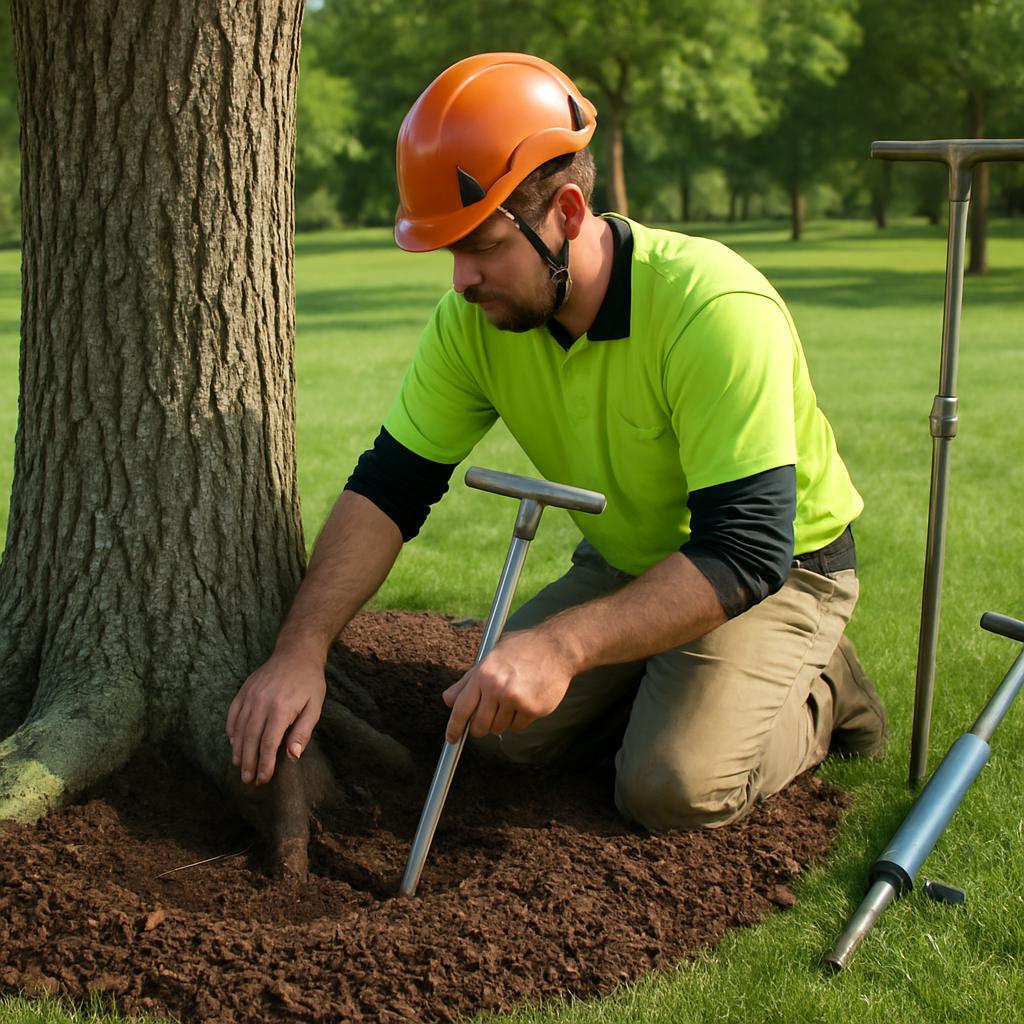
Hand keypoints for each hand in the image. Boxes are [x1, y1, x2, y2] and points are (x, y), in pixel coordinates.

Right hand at [226, 653, 325, 785]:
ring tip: (240, 766)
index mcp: (281, 708)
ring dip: (238, 750)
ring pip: (239, 729)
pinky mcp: (244, 690)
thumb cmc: (309, 682)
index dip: (264, 764)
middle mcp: (262, 702)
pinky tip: (234, 744)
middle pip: (251, 739)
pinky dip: (231, 731)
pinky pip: (233, 714)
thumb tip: (292, 755)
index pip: (268, 743)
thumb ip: (303, 731)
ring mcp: (250, 695)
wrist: (296, 653)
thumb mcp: (315, 706)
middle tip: (248, 780)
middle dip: (249, 762)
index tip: (263, 779)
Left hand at [442, 630, 575, 742]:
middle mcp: (496, 687)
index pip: (461, 708)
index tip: (452, 738)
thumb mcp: (490, 657)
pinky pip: (517, 726)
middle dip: (480, 728)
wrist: (556, 648)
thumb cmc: (522, 650)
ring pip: (499, 727)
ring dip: (502, 721)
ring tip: (512, 700)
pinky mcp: (532, 709)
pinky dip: (519, 719)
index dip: (454, 727)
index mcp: (483, 674)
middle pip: (479, 725)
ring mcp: (514, 699)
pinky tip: (526, 700)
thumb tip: (448, 700)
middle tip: (486, 721)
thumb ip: (468, 680)